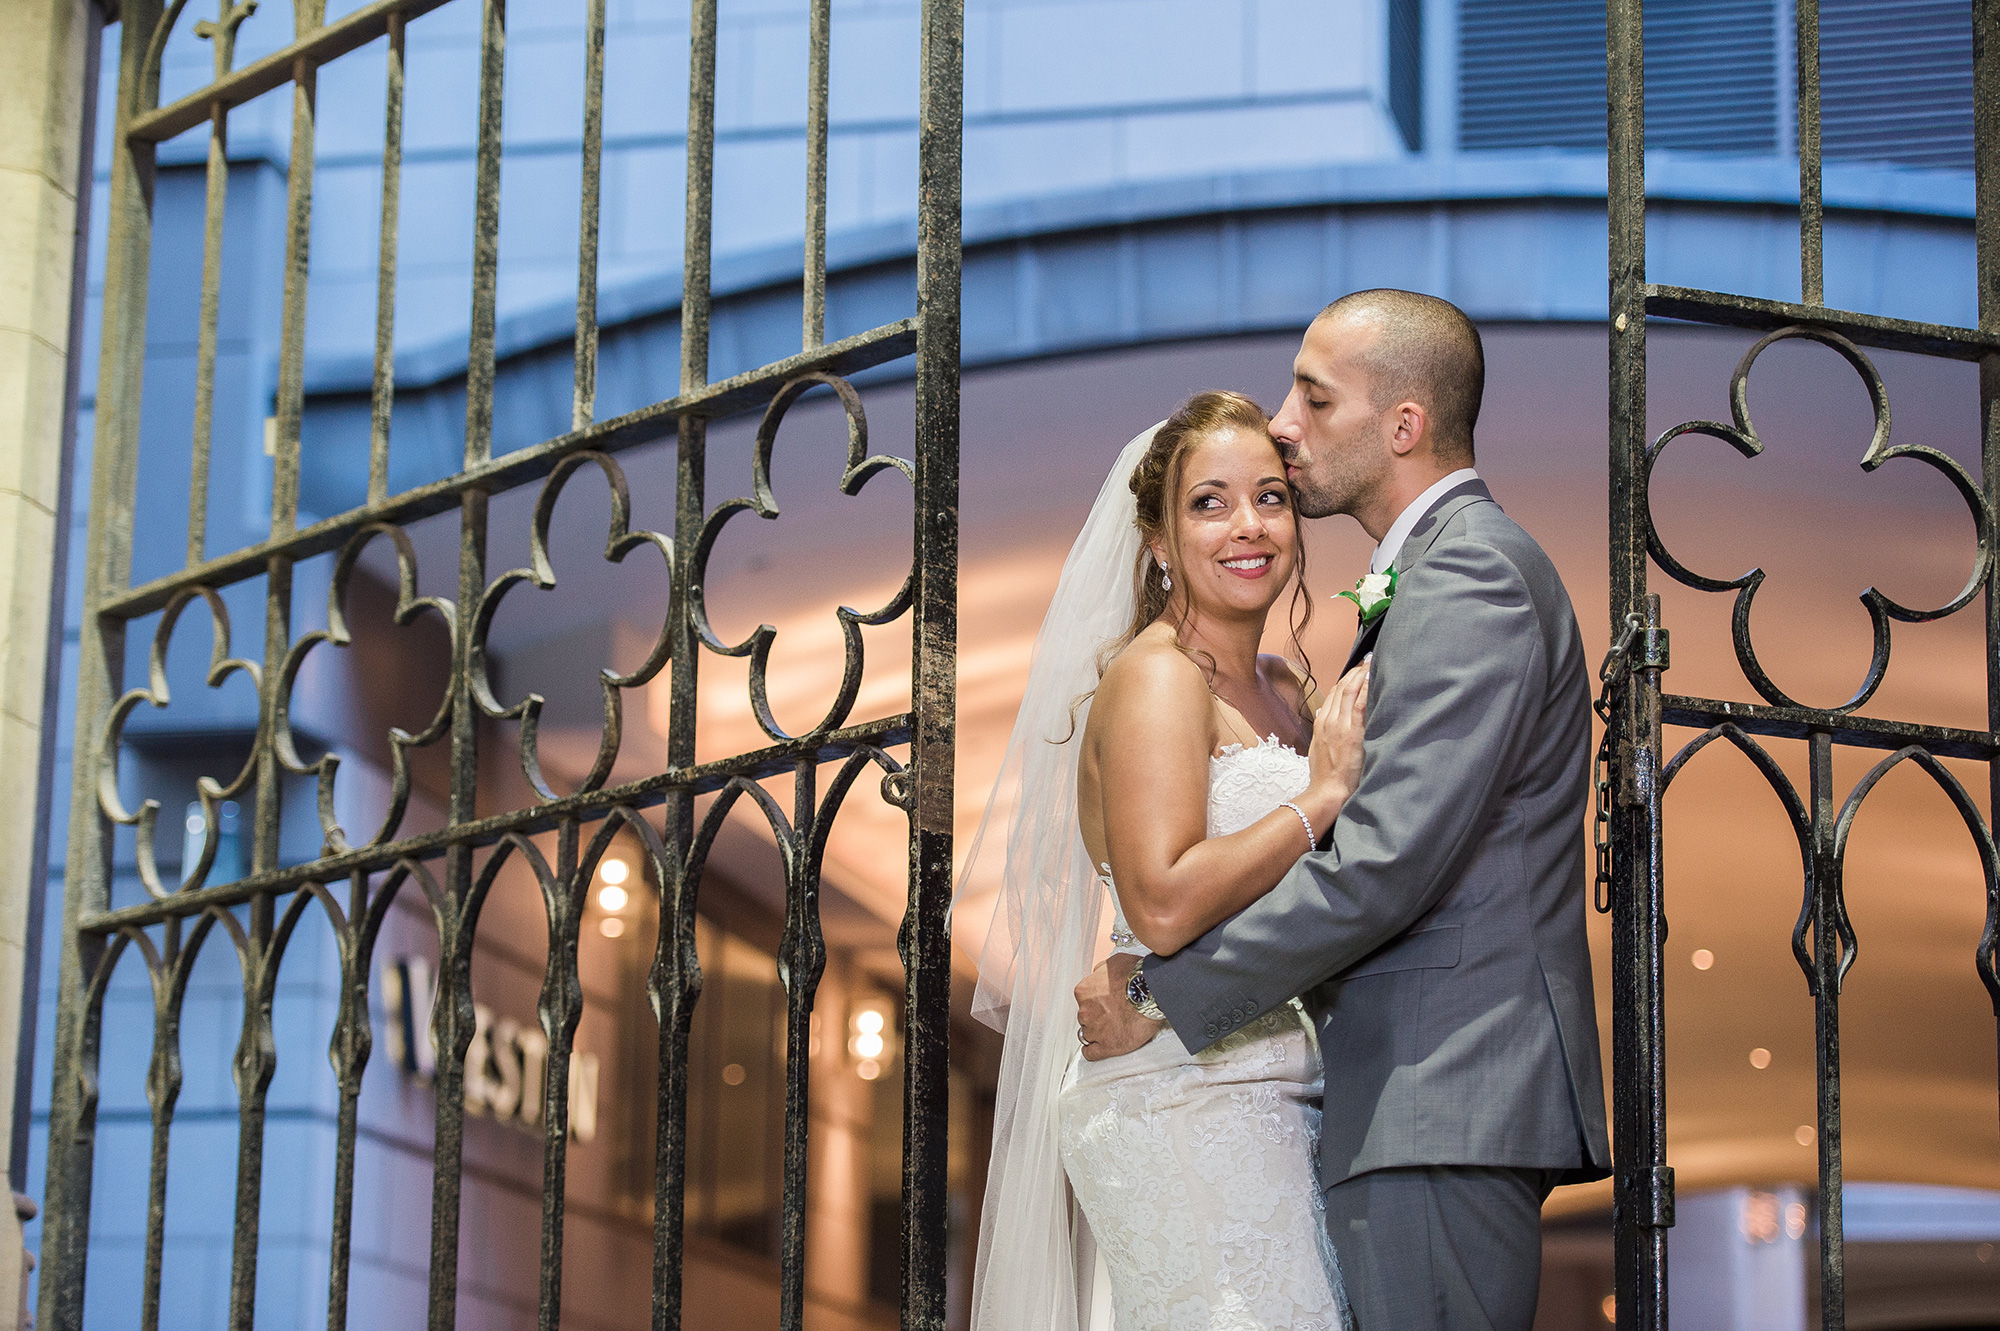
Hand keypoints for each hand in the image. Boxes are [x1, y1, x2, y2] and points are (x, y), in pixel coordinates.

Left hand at [1075, 953, 1164, 1060]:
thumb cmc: (1137, 976)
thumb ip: (1100, 972)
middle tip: (1114, 1014)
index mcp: (1084, 991)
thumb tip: (1098, 976)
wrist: (1152, 993)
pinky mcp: (1107, 1046)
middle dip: (1097, 1016)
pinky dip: (1094, 1051)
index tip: (1106, 1002)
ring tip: (1114, 1028)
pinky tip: (1101, 1047)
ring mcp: (1095, 1030)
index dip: (1096, 1001)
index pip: (1083, 1000)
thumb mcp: (1114, 962)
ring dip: (1098, 1032)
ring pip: (1089, 1034)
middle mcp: (1085, 1011)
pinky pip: (1091, 1053)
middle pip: (1085, 1017)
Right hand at [1306, 658, 1369, 819]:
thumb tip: (1329, 716)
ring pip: (1349, 691)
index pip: (1335, 692)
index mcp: (1321, 723)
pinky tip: (1374, 679)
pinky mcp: (1351, 733)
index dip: (1347, 678)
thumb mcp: (1321, 748)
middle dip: (1356, 671)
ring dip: (1362, 675)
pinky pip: (1359, 704)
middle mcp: (1328, 720)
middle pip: (1342, 687)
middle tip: (1370, 660)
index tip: (1359, 670)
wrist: (1328, 791)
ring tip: (1374, 663)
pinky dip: (1366, 689)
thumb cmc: (1327, 775)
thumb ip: (1326, 731)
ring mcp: (1339, 725)